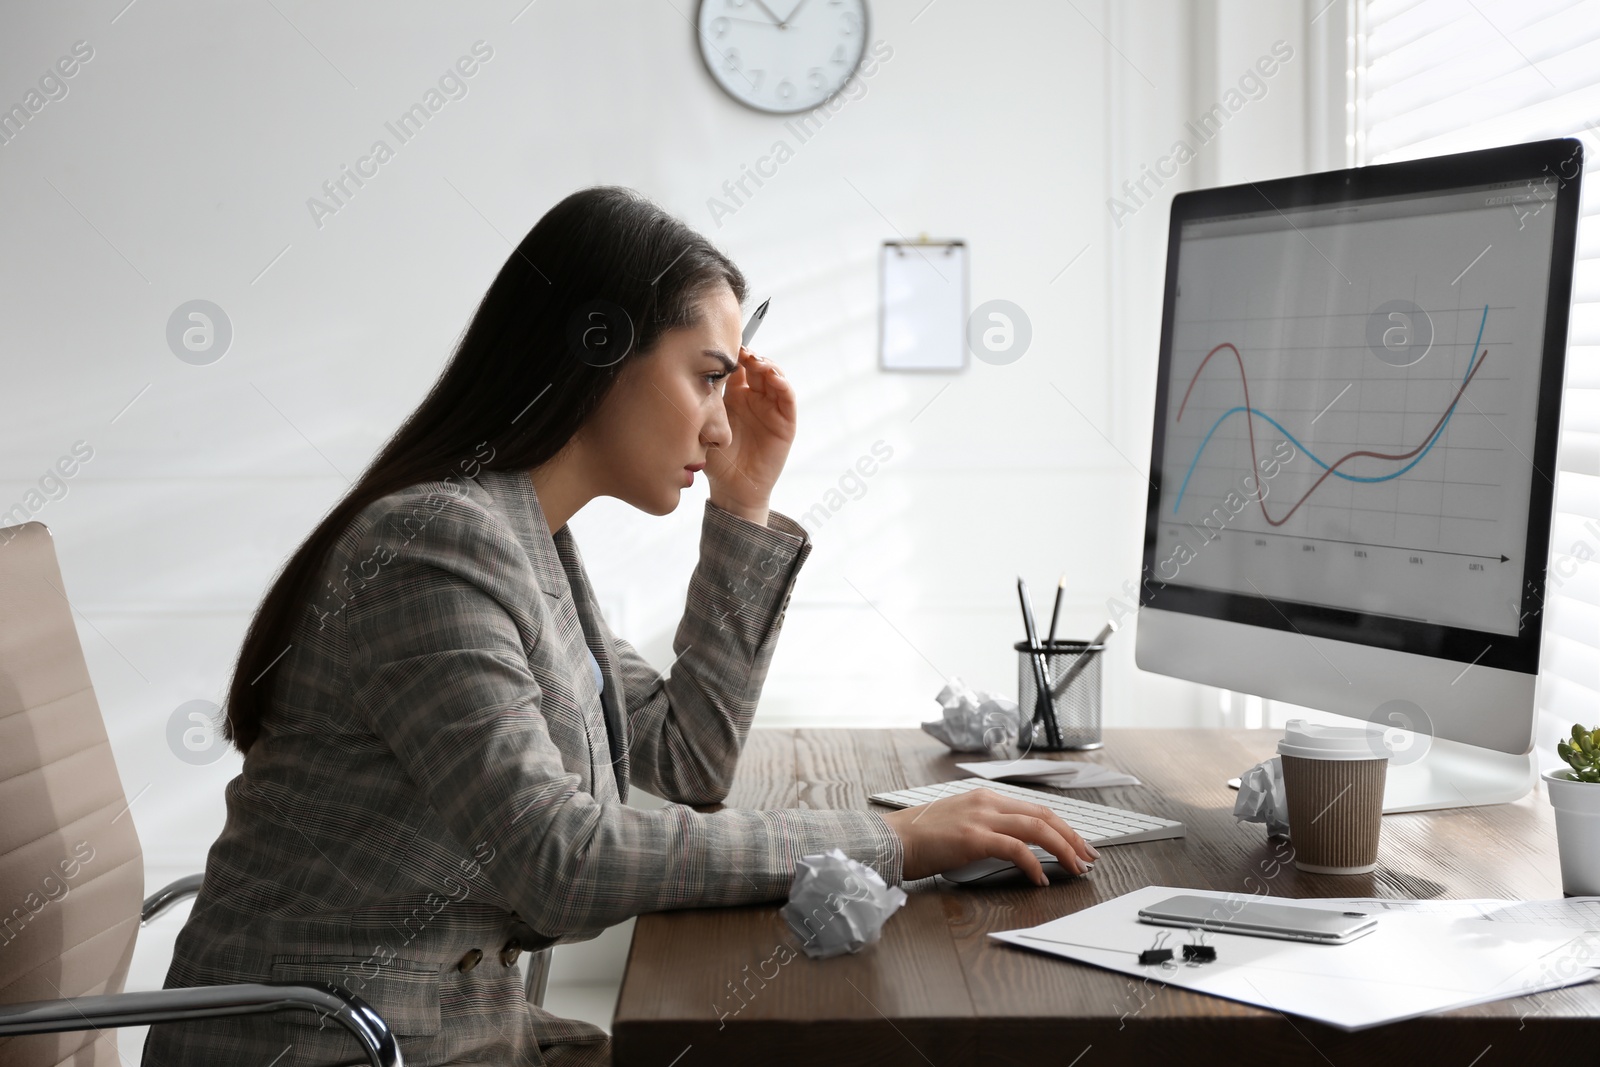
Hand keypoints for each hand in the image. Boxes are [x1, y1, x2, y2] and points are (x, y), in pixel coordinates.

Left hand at [706, 349, 795, 523]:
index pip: (739, 367)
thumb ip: (706, 401)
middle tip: (742, 351)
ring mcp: (771, 409)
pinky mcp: (785, 422)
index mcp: (735, 396)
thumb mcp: (707, 425)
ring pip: (776, 378)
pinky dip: (783, 385)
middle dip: (752, 356)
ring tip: (758, 362)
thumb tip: (696, 371)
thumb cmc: (716, 460)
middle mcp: (755, 399)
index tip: (725, 345)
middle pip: (758, 367)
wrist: (732, 488)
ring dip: (769, 366)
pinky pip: (788, 399)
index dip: (735, 354)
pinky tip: (774, 378)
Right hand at [879, 787, 1099, 885]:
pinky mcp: (973, 838)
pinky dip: (1034, 864)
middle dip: (1073, 837)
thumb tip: (1012, 847)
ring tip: (1075, 868)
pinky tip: (1040, 879)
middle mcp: (987, 802)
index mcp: (985, 798)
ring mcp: (980, 818)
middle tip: (1089, 857)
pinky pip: (1017, 849)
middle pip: (1044, 815)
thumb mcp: (958, 824)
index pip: (1035, 808)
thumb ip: (984, 828)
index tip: (1078, 844)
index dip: (1062, 826)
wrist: (892, 839)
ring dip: (1063, 849)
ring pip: (1037, 828)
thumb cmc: (920, 838)